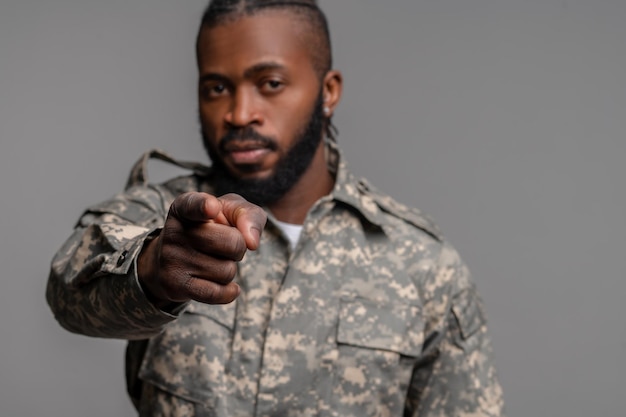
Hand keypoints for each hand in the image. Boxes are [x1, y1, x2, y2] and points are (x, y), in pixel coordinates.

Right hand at [138, 192, 266, 306]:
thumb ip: (249, 215)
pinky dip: (228, 292)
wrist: (177, 258)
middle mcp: (173, 231)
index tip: (212, 207)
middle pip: (233, 243)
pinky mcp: (174, 285)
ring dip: (229, 268)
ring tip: (213, 261)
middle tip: (225, 246)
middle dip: (239, 247)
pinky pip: (217, 293)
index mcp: (184, 207)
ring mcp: (171, 260)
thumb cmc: (211, 228)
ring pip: (227, 271)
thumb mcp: (230, 212)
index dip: (205, 206)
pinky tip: (226, 286)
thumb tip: (252, 242)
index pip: (194, 205)